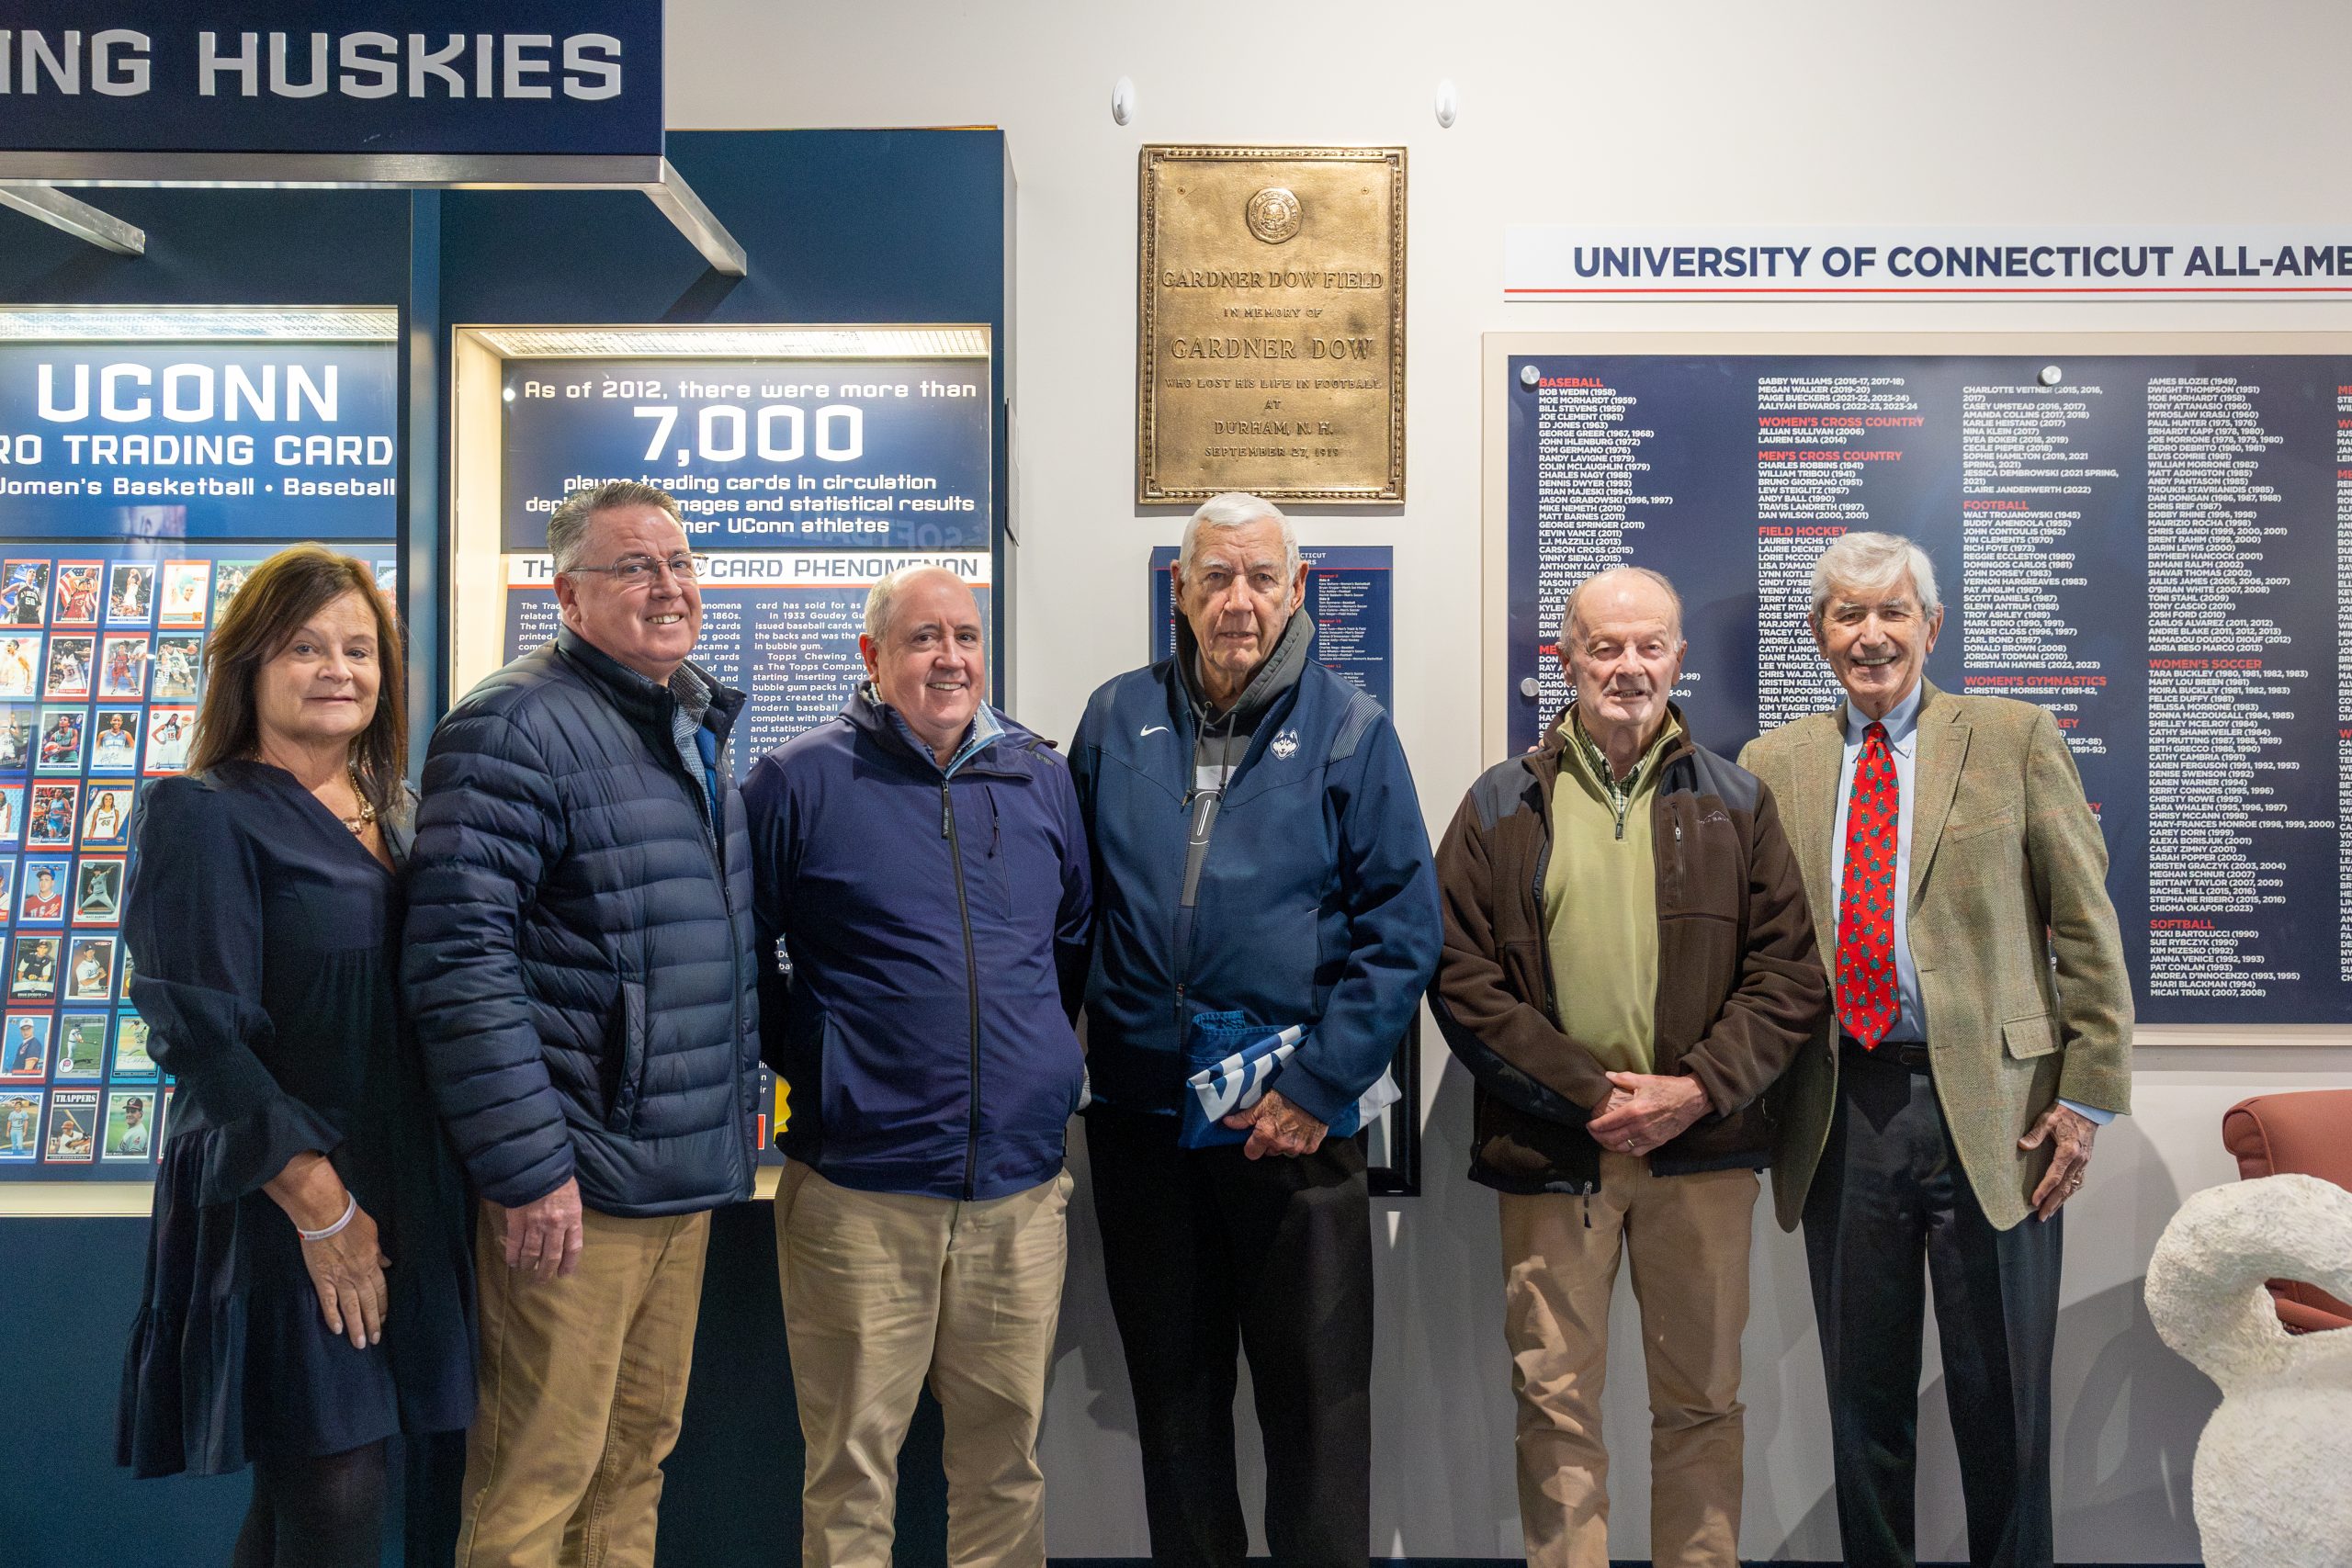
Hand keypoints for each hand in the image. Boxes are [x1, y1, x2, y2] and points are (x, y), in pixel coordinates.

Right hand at [264, 1151, 388, 1349]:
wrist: (326, 1215)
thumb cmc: (351, 1220)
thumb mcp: (373, 1233)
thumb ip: (378, 1252)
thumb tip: (386, 1264)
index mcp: (372, 1264)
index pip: (381, 1291)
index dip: (383, 1306)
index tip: (384, 1319)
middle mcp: (358, 1276)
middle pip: (369, 1303)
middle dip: (373, 1323)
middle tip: (374, 1340)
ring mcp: (340, 1280)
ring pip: (351, 1308)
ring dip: (356, 1327)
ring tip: (359, 1344)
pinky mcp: (322, 1279)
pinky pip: (329, 1303)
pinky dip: (333, 1317)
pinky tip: (337, 1330)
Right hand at [496, 1176, 584, 1280]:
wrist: (537, 1165)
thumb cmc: (559, 1178)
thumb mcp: (573, 1196)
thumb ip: (571, 1214)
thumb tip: (568, 1230)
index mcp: (572, 1219)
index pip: (573, 1248)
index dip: (569, 1264)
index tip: (563, 1274)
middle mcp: (555, 1226)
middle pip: (552, 1256)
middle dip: (546, 1272)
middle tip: (542, 1280)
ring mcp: (535, 1225)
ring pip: (532, 1253)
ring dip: (528, 1265)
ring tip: (526, 1271)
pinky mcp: (517, 1221)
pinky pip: (515, 1244)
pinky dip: (513, 1255)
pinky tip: (512, 1262)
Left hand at [1221, 1088, 1327, 1159]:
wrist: (1313, 1092)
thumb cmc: (1285, 1095)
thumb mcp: (1261, 1104)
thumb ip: (1244, 1118)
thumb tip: (1227, 1123)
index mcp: (1265, 1135)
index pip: (1251, 1153)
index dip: (1252, 1145)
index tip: (1255, 1138)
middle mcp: (1280, 1145)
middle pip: (1269, 1152)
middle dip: (1270, 1142)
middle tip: (1276, 1126)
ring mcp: (1297, 1148)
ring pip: (1285, 1151)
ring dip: (1286, 1143)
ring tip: (1290, 1126)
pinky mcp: (1311, 1147)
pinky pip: (1302, 1150)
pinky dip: (1301, 1142)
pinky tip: (1302, 1128)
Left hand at [1585, 1071, 1709, 1157]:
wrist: (1692, 1099)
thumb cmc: (1669, 1088)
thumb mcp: (1645, 1080)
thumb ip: (1624, 1078)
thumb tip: (1607, 1076)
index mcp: (1635, 1110)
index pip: (1607, 1123)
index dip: (1594, 1126)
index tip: (1588, 1124)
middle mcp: (1640, 1127)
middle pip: (1612, 1138)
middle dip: (1598, 1137)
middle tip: (1593, 1132)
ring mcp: (1649, 1137)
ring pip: (1622, 1148)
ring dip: (1609, 1145)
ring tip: (1604, 1139)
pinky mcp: (1657, 1142)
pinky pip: (1637, 1152)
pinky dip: (1625, 1151)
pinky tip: (1620, 1145)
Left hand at [2020, 1103, 2095, 1220]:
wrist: (2087, 1108)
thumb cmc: (2065, 1112)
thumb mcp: (2047, 1119)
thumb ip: (2035, 1134)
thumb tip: (2022, 1146)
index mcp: (2068, 1151)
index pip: (2055, 1176)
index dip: (2044, 1190)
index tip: (2034, 1201)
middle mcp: (2078, 1160)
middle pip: (2065, 1187)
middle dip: (2053, 1203)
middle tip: (2041, 1217)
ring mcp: (2084, 1162)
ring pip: (2073, 1186)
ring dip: (2062, 1200)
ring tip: (2050, 1212)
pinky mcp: (2085, 1161)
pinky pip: (2078, 1180)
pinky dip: (2070, 1191)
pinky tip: (2063, 1197)